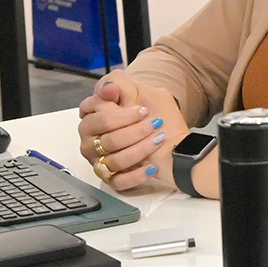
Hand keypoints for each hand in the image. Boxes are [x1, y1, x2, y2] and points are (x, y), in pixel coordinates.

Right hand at [77, 72, 188, 191]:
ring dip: (139, 149)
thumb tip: (107, 87)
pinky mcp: (113, 179)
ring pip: (112, 159)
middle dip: (131, 131)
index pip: (90, 113)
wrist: (177, 144)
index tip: (142, 110)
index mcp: (96, 118)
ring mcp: (101, 161)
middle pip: (102, 137)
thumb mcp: (147, 94)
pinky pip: (117, 181)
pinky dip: (136, 175)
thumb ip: (122, 85)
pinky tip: (151, 166)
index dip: (117, 113)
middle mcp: (93, 141)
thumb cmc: (159, 119)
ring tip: (158, 140)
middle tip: (153, 124)